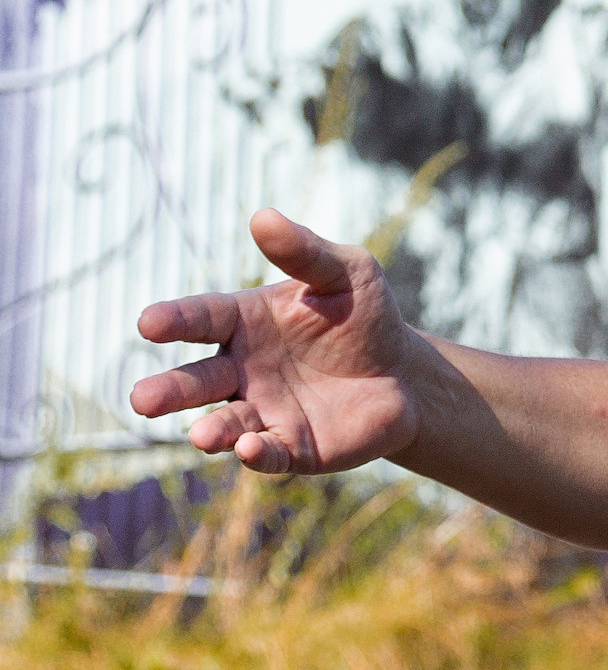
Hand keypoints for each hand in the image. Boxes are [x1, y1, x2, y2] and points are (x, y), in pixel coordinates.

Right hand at [131, 210, 423, 477]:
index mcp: (245, 322)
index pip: (202, 318)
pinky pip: (269, 453)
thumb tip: (262, 217)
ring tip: (201, 437)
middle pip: (198, 380)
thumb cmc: (365, 316)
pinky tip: (248, 449)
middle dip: (170, 391)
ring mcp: (264, 411)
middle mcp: (243, 370)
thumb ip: (304, 252)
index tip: (147, 323)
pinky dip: (256, 453)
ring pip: (227, 423)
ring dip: (212, 430)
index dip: (174, 320)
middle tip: (141, 401)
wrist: (405, 374)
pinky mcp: (293, 447)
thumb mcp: (347, 273)